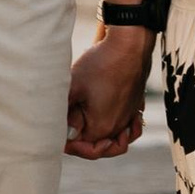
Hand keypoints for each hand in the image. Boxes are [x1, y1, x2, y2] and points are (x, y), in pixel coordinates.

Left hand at [66, 25, 149, 161]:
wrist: (129, 45)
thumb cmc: (100, 63)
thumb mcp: (73, 87)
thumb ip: (63, 114)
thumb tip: (63, 134)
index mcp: (102, 127)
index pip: (83, 148)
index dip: (68, 143)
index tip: (58, 132)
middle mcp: (119, 126)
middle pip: (100, 148)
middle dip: (84, 143)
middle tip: (69, 130)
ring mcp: (130, 116)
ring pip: (118, 141)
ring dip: (104, 141)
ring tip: (88, 132)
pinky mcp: (136, 105)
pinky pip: (131, 128)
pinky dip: (123, 131)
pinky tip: (111, 122)